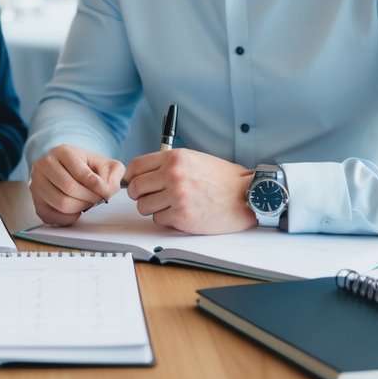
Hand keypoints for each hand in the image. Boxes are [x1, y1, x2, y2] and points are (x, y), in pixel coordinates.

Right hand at [29, 145, 124, 225]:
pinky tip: (76, 210)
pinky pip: (52, 216)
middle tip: (97, 200)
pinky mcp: (35, 201)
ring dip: (79, 208)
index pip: (81, 174)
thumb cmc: (87, 167)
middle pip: (69, 189)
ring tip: (87, 203)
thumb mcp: (105, 164)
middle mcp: (45, 165)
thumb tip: (108, 190)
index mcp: (63, 152)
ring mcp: (37, 183)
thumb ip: (114, 175)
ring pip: (60, 204)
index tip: (106, 193)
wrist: (67, 169)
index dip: (97, 187)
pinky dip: (68, 217)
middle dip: (89, 199)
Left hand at [125, 149, 255, 234]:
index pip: (136, 166)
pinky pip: (159, 220)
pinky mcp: (182, 216)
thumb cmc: (222, 178)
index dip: (132, 177)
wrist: (245, 195)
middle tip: (148, 197)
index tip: (134, 182)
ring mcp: (177, 196)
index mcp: (174, 158)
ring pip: (144, 206)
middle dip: (139, 195)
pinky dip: (166, 219)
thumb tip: (142, 174)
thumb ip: (168, 164)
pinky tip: (180, 213)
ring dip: (152, 209)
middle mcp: (173, 175)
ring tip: (169, 205)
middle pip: (136, 188)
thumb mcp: (193, 159)